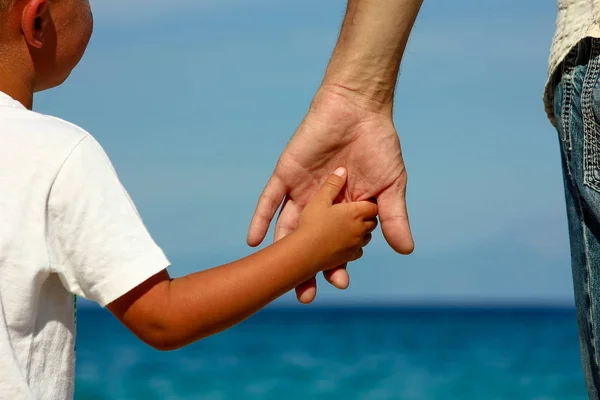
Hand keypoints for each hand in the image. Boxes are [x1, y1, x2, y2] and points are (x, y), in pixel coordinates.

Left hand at [247, 86, 413, 302]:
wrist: (359, 109)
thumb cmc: (379, 146)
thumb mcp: (390, 185)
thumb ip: (393, 217)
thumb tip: (406, 250)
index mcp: (345, 212)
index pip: (337, 246)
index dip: (337, 265)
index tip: (338, 284)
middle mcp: (320, 207)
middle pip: (310, 243)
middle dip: (308, 269)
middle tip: (305, 295)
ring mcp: (302, 192)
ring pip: (289, 227)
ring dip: (283, 250)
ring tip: (279, 276)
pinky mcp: (286, 175)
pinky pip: (270, 199)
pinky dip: (261, 218)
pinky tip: (254, 240)